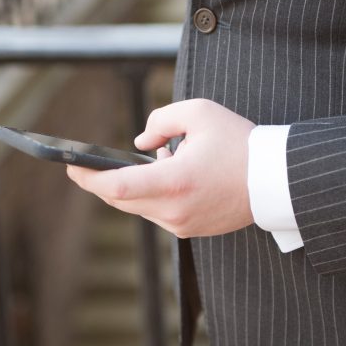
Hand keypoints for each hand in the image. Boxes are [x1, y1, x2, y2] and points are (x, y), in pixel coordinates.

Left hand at [67, 99, 255, 237]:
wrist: (274, 180)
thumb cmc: (239, 143)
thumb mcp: (199, 113)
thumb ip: (160, 121)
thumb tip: (140, 145)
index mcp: (174, 183)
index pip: (117, 187)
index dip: (89, 178)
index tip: (70, 167)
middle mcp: (174, 211)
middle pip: (120, 200)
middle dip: (100, 183)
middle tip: (83, 166)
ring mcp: (182, 225)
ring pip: (138, 207)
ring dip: (130, 187)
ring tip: (139, 164)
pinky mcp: (190, 231)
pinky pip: (157, 213)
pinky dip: (150, 196)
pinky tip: (165, 176)